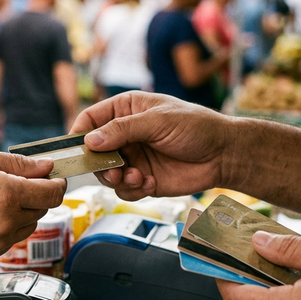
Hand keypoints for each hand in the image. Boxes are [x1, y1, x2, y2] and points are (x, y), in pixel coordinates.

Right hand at [0, 147, 65, 262]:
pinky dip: (5, 226)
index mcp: (6, 194)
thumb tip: (45, 166)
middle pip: (42, 209)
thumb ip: (17, 164)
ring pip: (28, 225)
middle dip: (36, 195)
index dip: (58, 184)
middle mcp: (5, 221)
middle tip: (16, 183)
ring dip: (22, 212)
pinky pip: (9, 239)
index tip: (54, 178)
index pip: (52, 193)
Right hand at [69, 91, 230, 199]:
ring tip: (136, 177)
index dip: (79, 134)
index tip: (77, 150)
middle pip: (93, 151)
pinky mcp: (142, 179)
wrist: (224, 155)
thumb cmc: (196, 127)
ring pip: (106, 173)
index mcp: (126, 110)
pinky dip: (133, 189)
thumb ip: (123, 129)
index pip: (90, 119)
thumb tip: (90, 140)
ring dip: (118, 179)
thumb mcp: (158, 121)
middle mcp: (125, 134)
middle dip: (100, 164)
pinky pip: (124, 190)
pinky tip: (150, 183)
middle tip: (113, 170)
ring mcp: (133, 158)